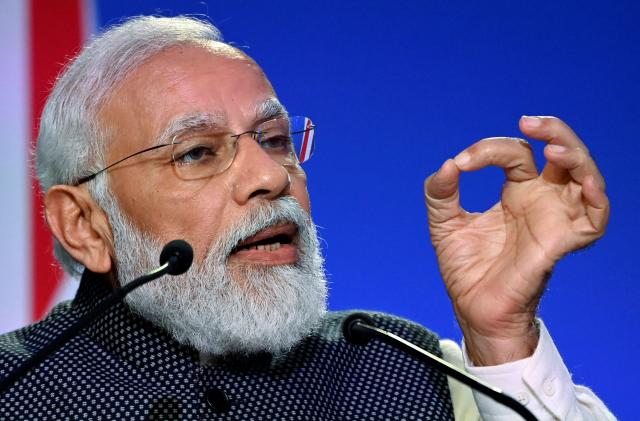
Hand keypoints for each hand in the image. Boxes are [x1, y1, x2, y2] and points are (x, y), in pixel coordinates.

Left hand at [424, 116, 608, 365]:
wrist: (473, 309)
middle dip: (553, 130)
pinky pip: (594, 218)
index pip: (515, 154)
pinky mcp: (561, 241)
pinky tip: (583, 182)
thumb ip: (440, 193)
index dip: (488, 150)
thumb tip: (448, 164)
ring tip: (553, 146)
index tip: (461, 163)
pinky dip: (595, 197)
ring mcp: (554, 219)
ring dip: (576, 156)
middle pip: (563, 154)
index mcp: (517, 192)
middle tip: (529, 121)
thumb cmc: (467, 269)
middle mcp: (541, 200)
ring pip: (585, 176)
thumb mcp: (445, 223)